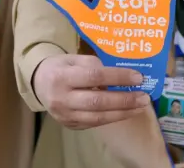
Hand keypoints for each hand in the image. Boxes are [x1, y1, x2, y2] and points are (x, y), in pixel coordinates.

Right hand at [32, 54, 150, 129]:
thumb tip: (118, 77)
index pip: (93, 76)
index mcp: (60, 77)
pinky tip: (125, 111)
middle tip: (144, 97)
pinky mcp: (70, 125)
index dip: (117, 77)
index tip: (138, 77)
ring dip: (123, 112)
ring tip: (140, 106)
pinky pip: (95, 123)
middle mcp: (61, 98)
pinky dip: (112, 117)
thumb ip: (93, 64)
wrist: (39, 84)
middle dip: (124, 100)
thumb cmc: (60, 67)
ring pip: (98, 117)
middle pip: (97, 101)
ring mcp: (65, 115)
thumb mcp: (73, 58)